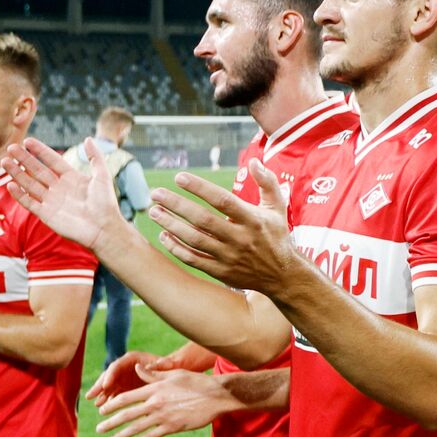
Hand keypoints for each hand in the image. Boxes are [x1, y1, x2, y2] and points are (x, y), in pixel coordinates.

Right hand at [2, 137, 126, 251]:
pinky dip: (19, 195)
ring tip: (5, 162)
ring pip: (30, 184)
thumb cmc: (105, 203)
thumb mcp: (102, 176)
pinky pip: (29, 203)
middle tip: (11, 148)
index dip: (40, 151)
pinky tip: (10, 185)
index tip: (27, 141)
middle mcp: (59, 188)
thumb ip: (95, 157)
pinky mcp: (46, 215)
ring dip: (17, 173)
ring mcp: (51, 201)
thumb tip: (88, 138)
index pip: (52, 160)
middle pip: (38, 170)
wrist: (103, 228)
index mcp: (71, 178)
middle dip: (24, 159)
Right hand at [87, 350, 190, 406]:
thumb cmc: (171, 367)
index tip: (106, 386)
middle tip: (91, 396)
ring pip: (110, 385)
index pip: (117, 365)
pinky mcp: (125, 386)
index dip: (110, 375)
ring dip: (102, 394)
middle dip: (100, 385)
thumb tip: (152, 365)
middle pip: (109, 375)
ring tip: (97, 404)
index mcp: (132, 358)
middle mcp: (125, 366)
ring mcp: (124, 376)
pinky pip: (114, 393)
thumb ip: (159, 365)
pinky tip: (103, 407)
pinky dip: (109, 399)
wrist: (173, 371)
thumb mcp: (167, 365)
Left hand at [96, 364, 231, 436]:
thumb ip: (153, 375)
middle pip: (127, 415)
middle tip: (99, 429)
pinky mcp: (172, 427)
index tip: (102, 410)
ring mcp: (163, 416)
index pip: (126, 398)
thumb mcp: (173, 374)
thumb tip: (137, 368)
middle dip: (110, 423)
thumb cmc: (196, 382)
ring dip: (121, 435)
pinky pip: (151, 436)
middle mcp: (155, 403)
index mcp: (154, 389)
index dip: (112, 405)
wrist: (216, 396)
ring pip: (136, 428)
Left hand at [147, 157, 301, 291]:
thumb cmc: (277, 235)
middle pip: (203, 220)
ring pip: (194, 240)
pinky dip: (176, 248)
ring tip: (153, 212)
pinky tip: (164, 236)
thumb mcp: (278, 207)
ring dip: (171, 225)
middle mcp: (240, 239)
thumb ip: (267, 182)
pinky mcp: (222, 272)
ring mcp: (229, 257)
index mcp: (253, 220)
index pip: (222, 201)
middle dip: (176, 205)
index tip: (179, 177)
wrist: (283, 276)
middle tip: (155, 194)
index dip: (200, 188)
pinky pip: (194, 260)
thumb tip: (254, 161)